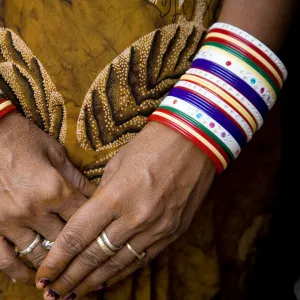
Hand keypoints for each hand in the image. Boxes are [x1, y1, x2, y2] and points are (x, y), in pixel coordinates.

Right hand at [0, 113, 95, 284]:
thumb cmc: (24, 139)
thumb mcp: (55, 153)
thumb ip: (76, 178)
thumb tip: (96, 193)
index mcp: (54, 190)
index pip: (83, 216)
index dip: (95, 223)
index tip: (101, 230)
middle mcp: (34, 210)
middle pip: (65, 238)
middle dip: (79, 246)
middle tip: (89, 253)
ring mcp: (9, 222)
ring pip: (38, 253)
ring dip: (53, 264)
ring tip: (66, 272)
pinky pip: (4, 259)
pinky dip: (18, 272)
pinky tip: (32, 278)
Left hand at [36, 122, 214, 298]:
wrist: (194, 142)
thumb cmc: (151, 145)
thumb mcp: (117, 164)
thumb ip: (101, 193)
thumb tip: (90, 216)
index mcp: (116, 196)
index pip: (78, 236)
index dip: (58, 259)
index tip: (44, 275)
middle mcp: (136, 218)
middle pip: (95, 256)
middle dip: (70, 277)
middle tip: (52, 294)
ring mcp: (157, 227)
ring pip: (118, 263)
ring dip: (93, 281)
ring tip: (74, 294)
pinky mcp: (173, 231)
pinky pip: (142, 258)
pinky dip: (122, 272)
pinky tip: (106, 281)